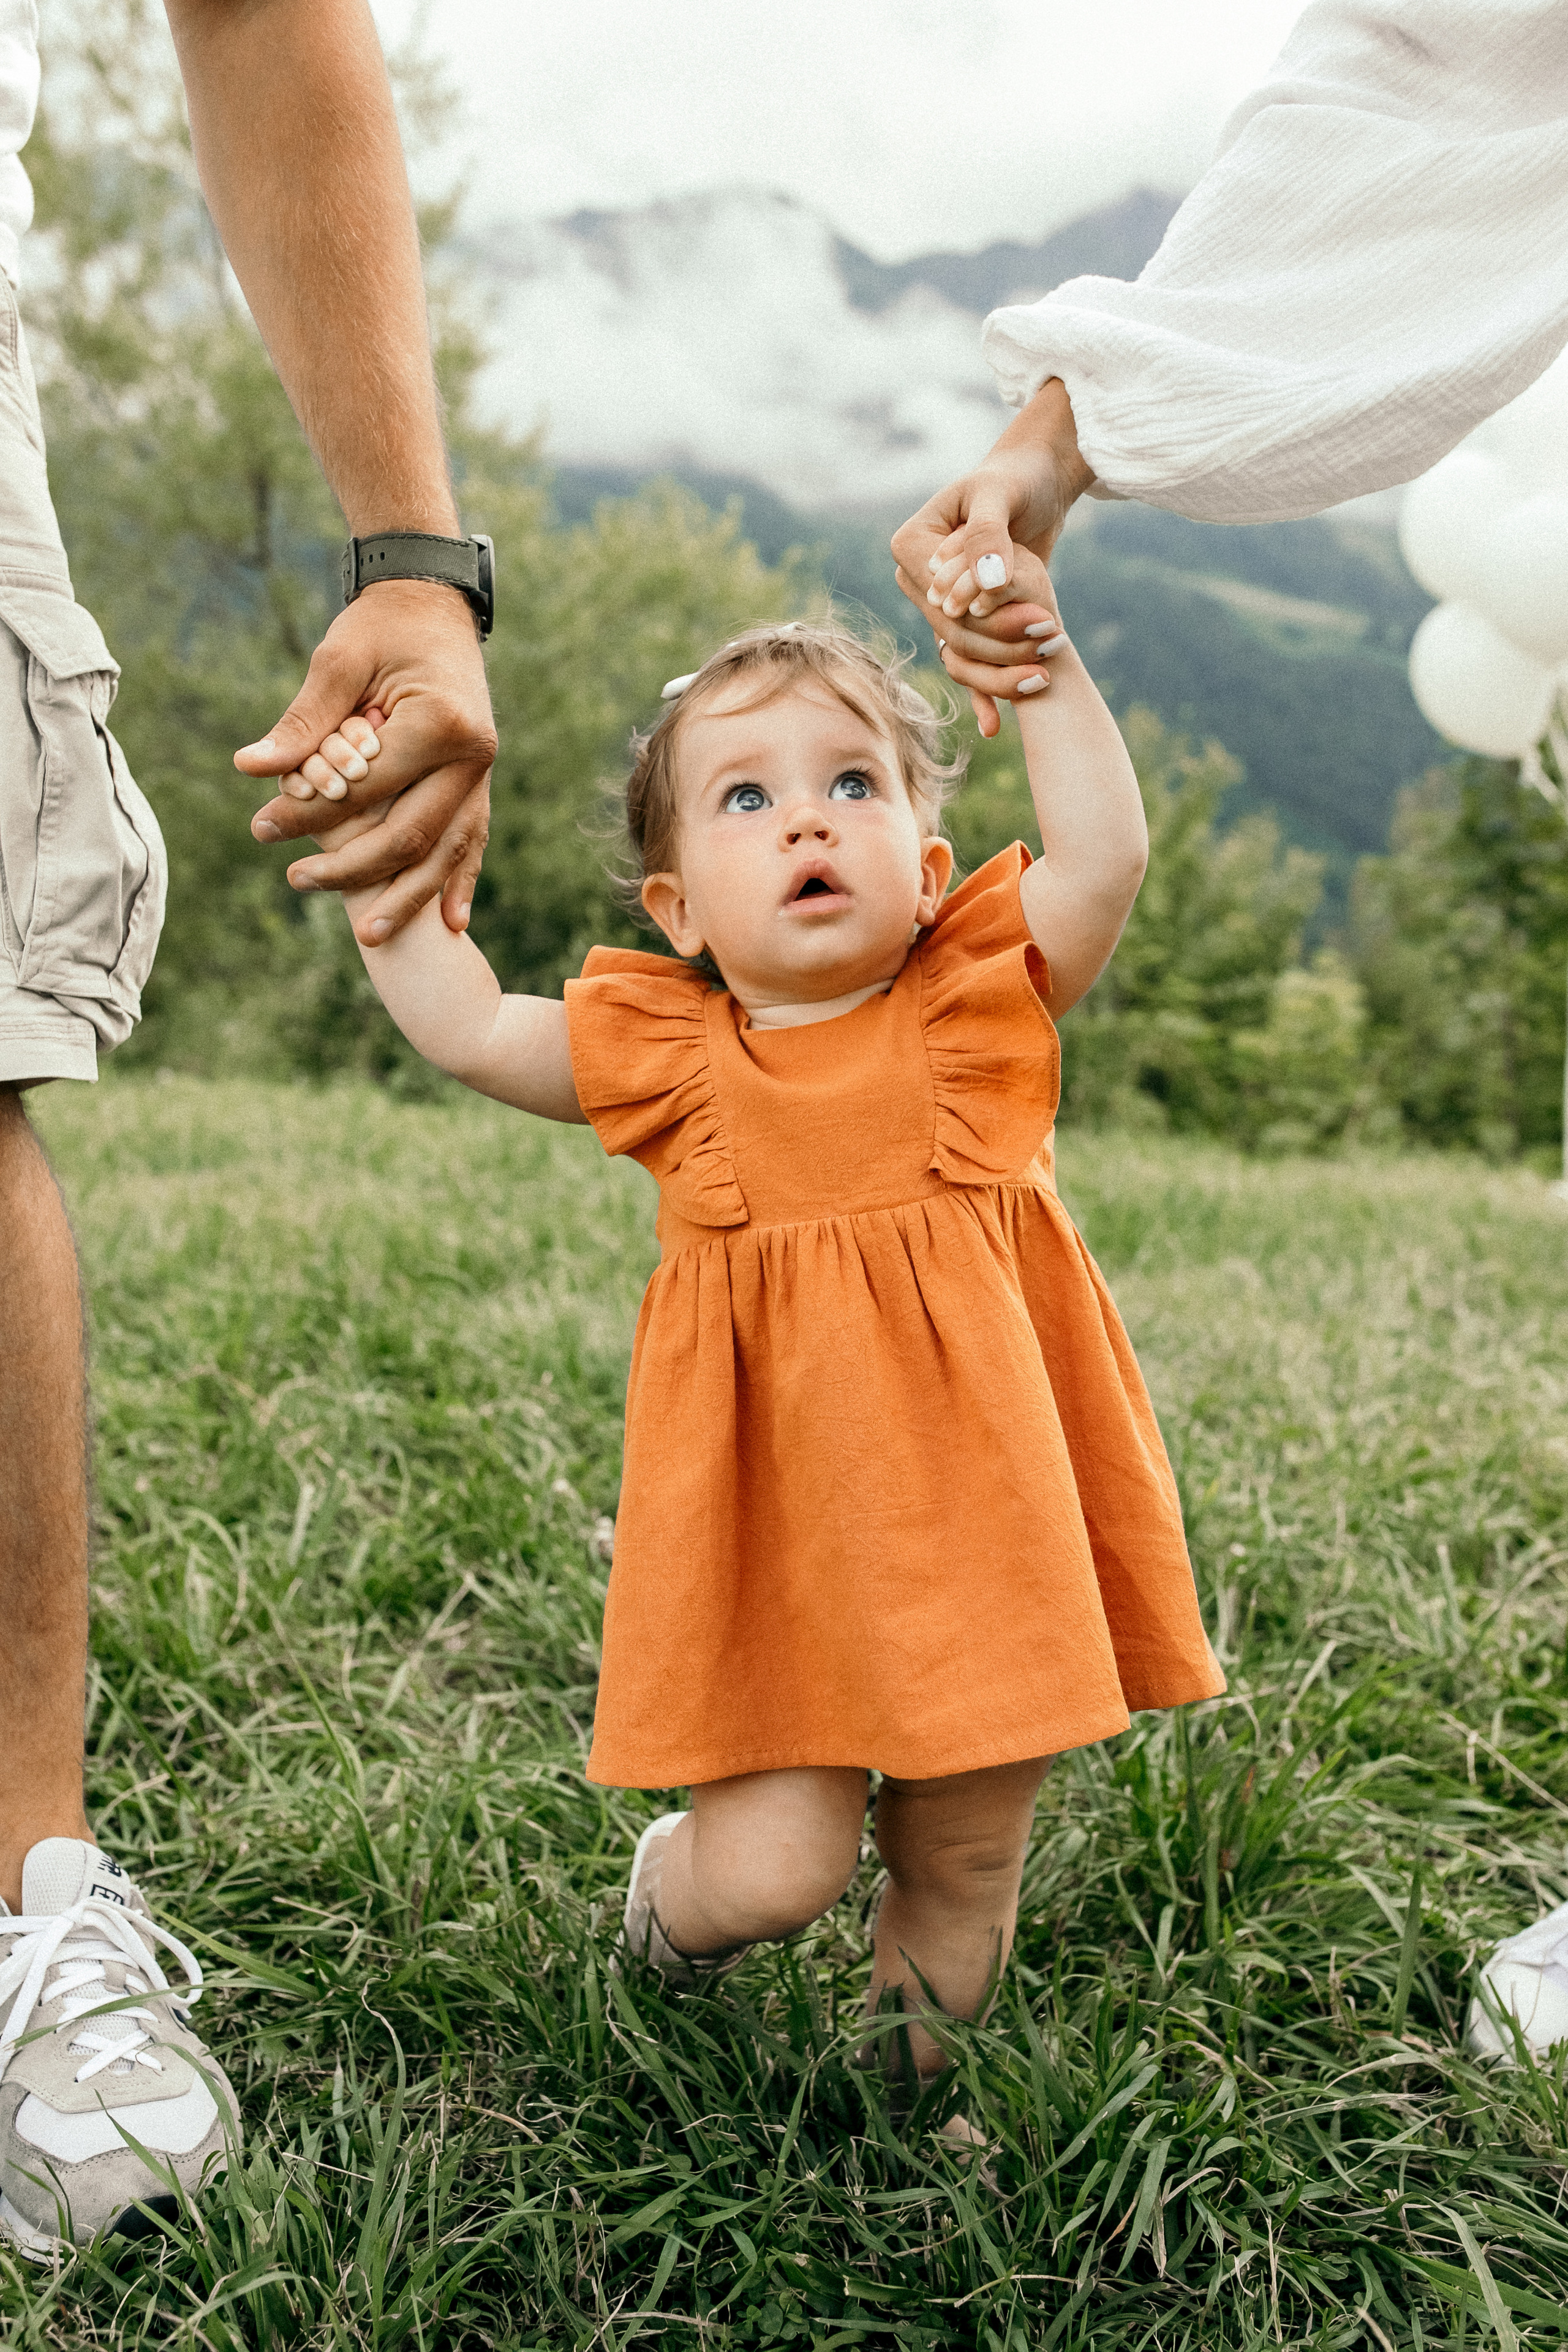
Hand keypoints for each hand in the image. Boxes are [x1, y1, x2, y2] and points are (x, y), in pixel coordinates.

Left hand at [235, 579, 497, 944]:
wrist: (433, 603)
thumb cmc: (381, 628)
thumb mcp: (337, 664)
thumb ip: (302, 723)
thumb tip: (250, 768)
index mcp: (439, 724)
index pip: (366, 788)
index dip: (311, 813)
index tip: (261, 825)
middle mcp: (472, 757)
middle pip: (409, 834)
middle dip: (353, 869)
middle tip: (295, 882)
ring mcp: (483, 774)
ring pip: (445, 851)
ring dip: (408, 897)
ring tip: (369, 935)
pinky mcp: (480, 782)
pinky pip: (473, 841)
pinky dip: (459, 881)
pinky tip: (450, 922)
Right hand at [891, 377, 1092, 729]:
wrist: (1033, 484)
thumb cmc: (1015, 478)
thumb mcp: (1000, 497)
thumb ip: (988, 535)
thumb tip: (986, 583)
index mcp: (910, 546)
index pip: (941, 597)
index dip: (985, 614)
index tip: (1038, 616)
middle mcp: (915, 580)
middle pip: (951, 629)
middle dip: (1001, 642)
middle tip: (1053, 638)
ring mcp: (935, 604)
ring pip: (961, 651)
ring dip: (1001, 668)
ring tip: (1045, 672)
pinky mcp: (961, 620)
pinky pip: (968, 660)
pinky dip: (982, 691)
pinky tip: (995, 724)